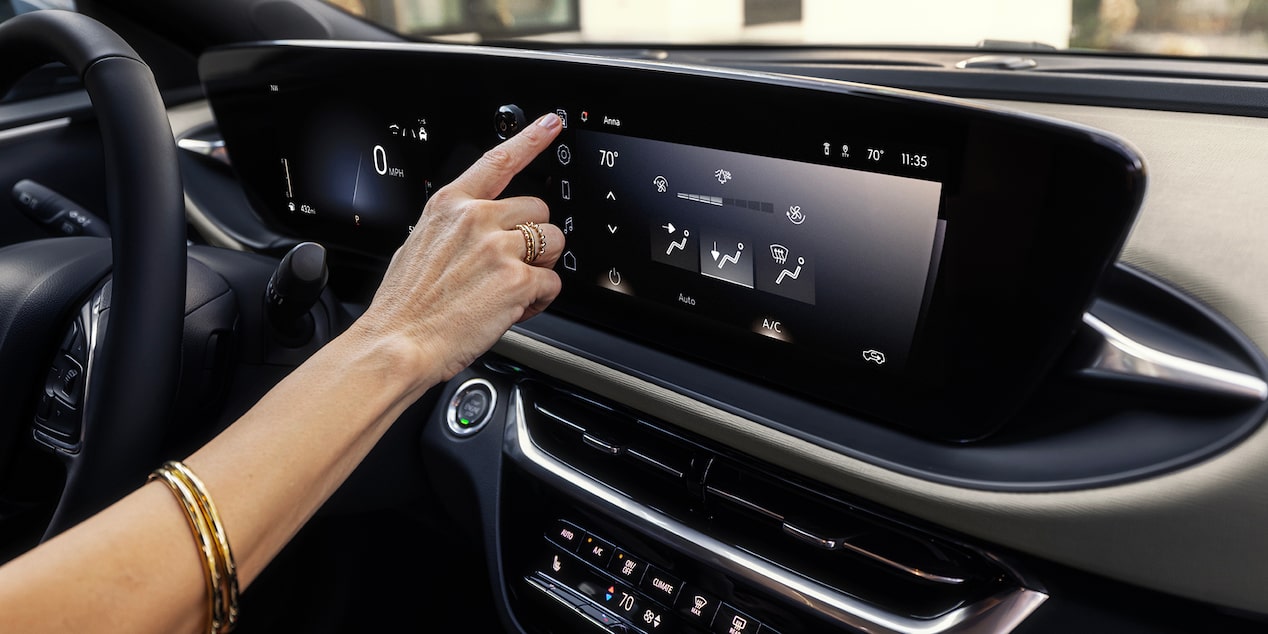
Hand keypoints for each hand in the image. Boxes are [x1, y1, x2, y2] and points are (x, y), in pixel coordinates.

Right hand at [355, 112, 564, 390]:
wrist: (397, 344)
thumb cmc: (404, 306)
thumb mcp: (418, 246)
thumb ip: (454, 230)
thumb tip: (477, 232)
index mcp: (450, 205)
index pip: (498, 160)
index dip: (531, 139)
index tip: (552, 123)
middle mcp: (477, 219)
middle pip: (540, 210)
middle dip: (533, 239)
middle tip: (509, 268)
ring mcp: (499, 248)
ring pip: (553, 244)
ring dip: (540, 268)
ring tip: (508, 290)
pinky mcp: (517, 280)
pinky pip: (552, 284)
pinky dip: (539, 301)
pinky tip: (511, 310)